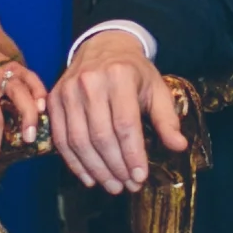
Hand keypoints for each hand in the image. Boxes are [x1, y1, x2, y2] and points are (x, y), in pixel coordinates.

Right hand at [48, 30, 188, 191]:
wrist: (103, 47)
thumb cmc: (134, 72)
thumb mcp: (157, 89)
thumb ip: (167, 119)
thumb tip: (179, 146)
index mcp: (119, 76)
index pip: (125, 124)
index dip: (132, 154)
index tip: (141, 177)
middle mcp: (90, 82)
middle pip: (101, 136)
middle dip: (116, 167)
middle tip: (128, 186)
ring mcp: (68, 91)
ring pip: (79, 141)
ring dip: (96, 169)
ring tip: (113, 186)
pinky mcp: (54, 100)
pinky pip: (61, 139)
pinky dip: (74, 163)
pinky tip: (90, 178)